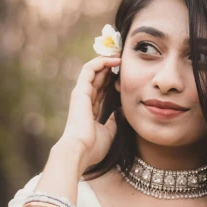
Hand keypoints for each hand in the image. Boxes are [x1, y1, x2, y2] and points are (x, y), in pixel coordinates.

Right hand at [58, 55, 120, 169]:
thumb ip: (113, 121)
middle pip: (98, 78)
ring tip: (119, 55)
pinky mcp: (80, 90)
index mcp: (90, 109)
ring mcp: (81, 94)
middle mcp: (85, 100)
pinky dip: (100, 62)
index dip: (112, 80)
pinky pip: (89, 70)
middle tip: (124, 59)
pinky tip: (114, 59)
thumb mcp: (109, 133)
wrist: (81, 150)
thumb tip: (120, 113)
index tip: (126, 74)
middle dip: (110, 68)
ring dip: (105, 61)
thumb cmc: (93, 146)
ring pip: (93, 71)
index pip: (101, 89)